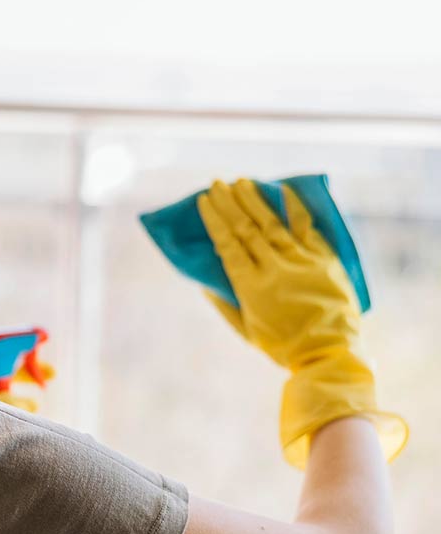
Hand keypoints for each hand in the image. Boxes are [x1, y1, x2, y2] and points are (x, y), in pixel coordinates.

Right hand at [196, 178, 360, 371]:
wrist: (328, 351)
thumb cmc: (281, 346)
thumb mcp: (246, 330)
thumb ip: (224, 304)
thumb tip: (205, 282)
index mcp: (250, 287)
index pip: (227, 244)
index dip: (214, 220)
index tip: (204, 201)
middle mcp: (273, 268)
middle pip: (246, 229)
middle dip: (230, 203)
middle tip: (218, 183)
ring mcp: (300, 261)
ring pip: (272, 224)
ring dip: (254, 201)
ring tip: (241, 182)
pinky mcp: (323, 259)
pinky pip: (306, 228)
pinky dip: (294, 208)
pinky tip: (283, 190)